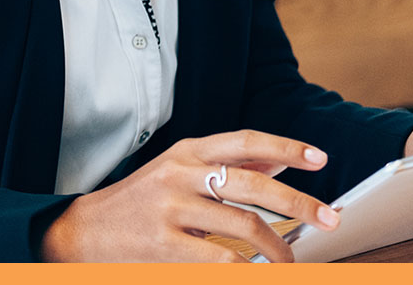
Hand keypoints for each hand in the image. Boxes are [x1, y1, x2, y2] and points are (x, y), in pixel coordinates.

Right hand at [40, 130, 340, 261]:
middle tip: (329, 217)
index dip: (286, 148)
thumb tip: (278, 161)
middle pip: (253, 184)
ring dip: (279, 248)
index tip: (319, 159)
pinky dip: (249, 271)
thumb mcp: (178, 171)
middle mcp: (180, 174)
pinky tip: (260, 274)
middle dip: (299, 202)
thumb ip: (225, 166)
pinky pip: (222, 260)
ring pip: (245, 224)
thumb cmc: (138, 201)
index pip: (245, 141)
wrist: (82, 231)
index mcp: (187, 151)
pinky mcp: (164, 245)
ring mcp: (171, 209)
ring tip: (291, 262)